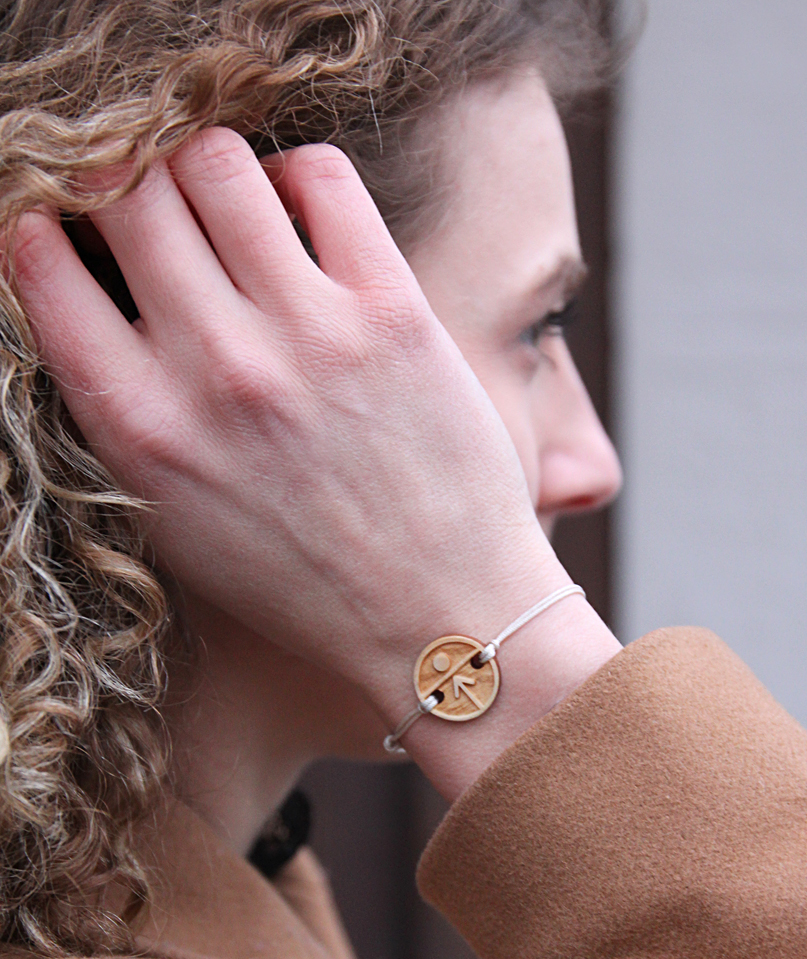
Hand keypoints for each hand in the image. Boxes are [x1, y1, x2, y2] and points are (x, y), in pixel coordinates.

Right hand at [12, 130, 563, 720]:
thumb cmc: (303, 583)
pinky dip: (295, 177)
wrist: (437, 618)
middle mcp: (215, 369)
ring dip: (203, 168)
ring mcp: (308, 334)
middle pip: (123, 188)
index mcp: (141, 427)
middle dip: (121, 183)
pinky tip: (298, 218)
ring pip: (213, 161)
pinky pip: (320, 177)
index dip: (47, 227)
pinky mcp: (392, 311)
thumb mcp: (174, 519)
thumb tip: (89, 292)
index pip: (38, 261)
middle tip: (150, 208)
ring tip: (225, 209)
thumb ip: (121, 408)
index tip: (77, 237)